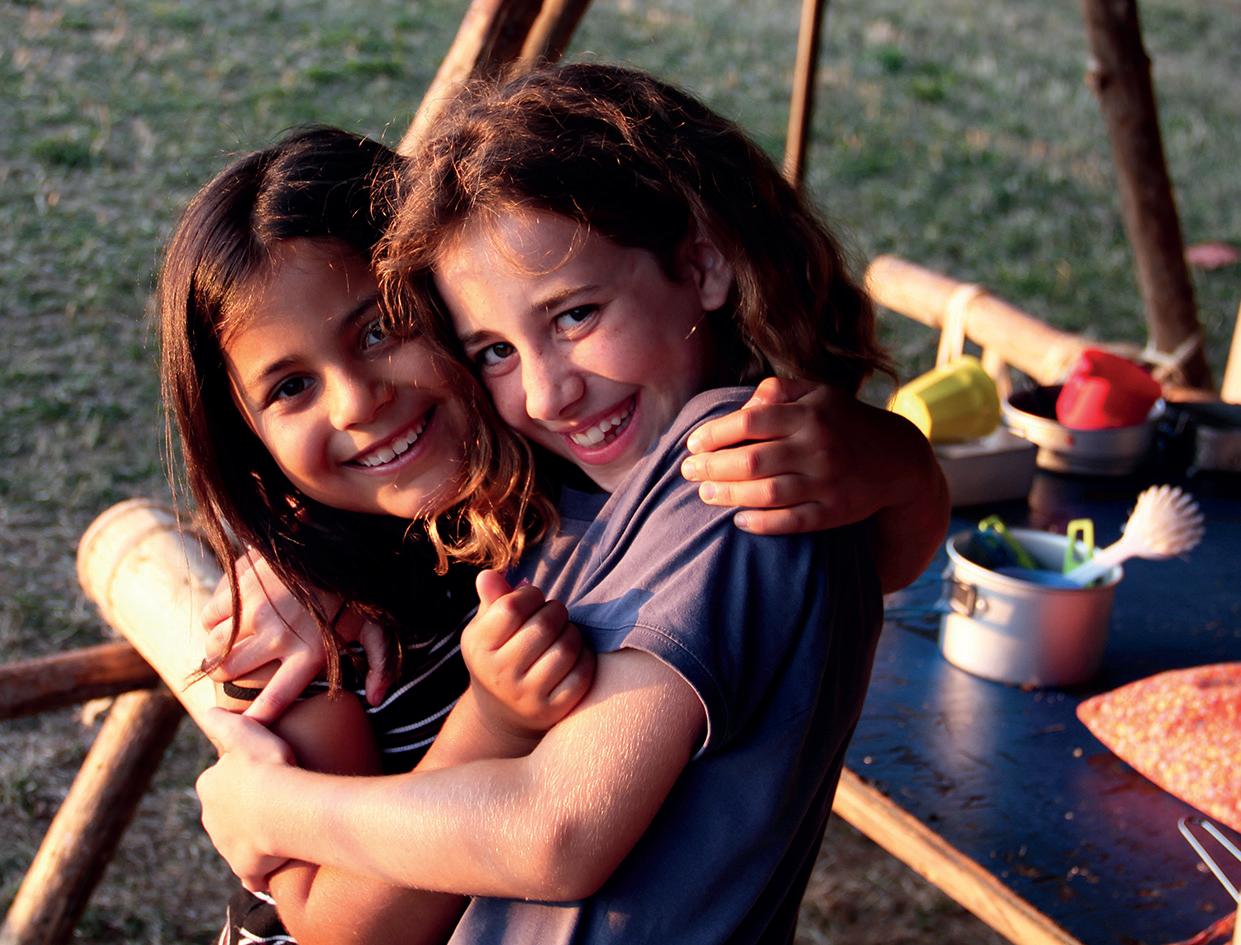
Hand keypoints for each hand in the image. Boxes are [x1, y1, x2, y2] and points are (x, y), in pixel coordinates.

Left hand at [196, 708, 295, 891]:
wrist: (282, 808)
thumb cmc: (266, 765)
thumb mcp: (244, 731)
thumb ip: (222, 721)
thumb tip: (207, 710)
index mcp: (208, 785)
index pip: (220, 780)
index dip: (242, 776)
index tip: (263, 773)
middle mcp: (210, 817)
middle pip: (226, 811)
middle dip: (243, 808)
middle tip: (275, 799)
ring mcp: (226, 845)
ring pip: (237, 839)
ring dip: (253, 835)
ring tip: (281, 827)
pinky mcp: (244, 866)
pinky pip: (251, 870)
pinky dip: (258, 870)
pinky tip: (272, 867)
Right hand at [202, 551, 393, 721]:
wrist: (339, 538)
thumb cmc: (359, 589)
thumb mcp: (377, 626)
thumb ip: (380, 664)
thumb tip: (377, 699)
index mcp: (309, 654)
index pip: (274, 700)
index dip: (254, 720)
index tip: (243, 727)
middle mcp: (277, 638)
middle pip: (227, 673)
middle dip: (222, 675)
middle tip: (225, 671)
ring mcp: (255, 612)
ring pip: (214, 644)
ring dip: (215, 647)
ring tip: (224, 643)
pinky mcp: (241, 587)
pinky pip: (211, 614)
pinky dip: (215, 617)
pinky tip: (230, 612)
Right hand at [460, 570, 594, 741]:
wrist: (501, 714)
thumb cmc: (499, 655)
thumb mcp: (486, 629)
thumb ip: (491, 600)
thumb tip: (488, 575)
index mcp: (478, 647)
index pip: (511, 608)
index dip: (530, 595)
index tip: (533, 597)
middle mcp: (499, 674)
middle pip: (544, 626)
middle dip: (556, 611)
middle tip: (554, 614)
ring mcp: (526, 696)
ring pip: (566, 648)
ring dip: (572, 632)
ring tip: (564, 632)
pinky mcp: (552, 711)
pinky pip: (582, 673)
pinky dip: (584, 656)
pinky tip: (574, 655)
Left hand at [683, 376, 902, 533]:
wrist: (898, 460)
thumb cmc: (844, 422)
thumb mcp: (819, 394)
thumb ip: (778, 391)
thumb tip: (741, 406)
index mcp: (810, 414)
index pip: (750, 422)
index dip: (715, 434)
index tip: (693, 444)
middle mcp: (818, 448)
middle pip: (752, 460)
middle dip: (712, 467)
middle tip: (687, 472)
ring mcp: (827, 482)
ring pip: (768, 493)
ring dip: (729, 496)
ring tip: (705, 494)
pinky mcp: (834, 512)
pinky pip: (792, 521)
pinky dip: (762, 523)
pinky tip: (739, 520)